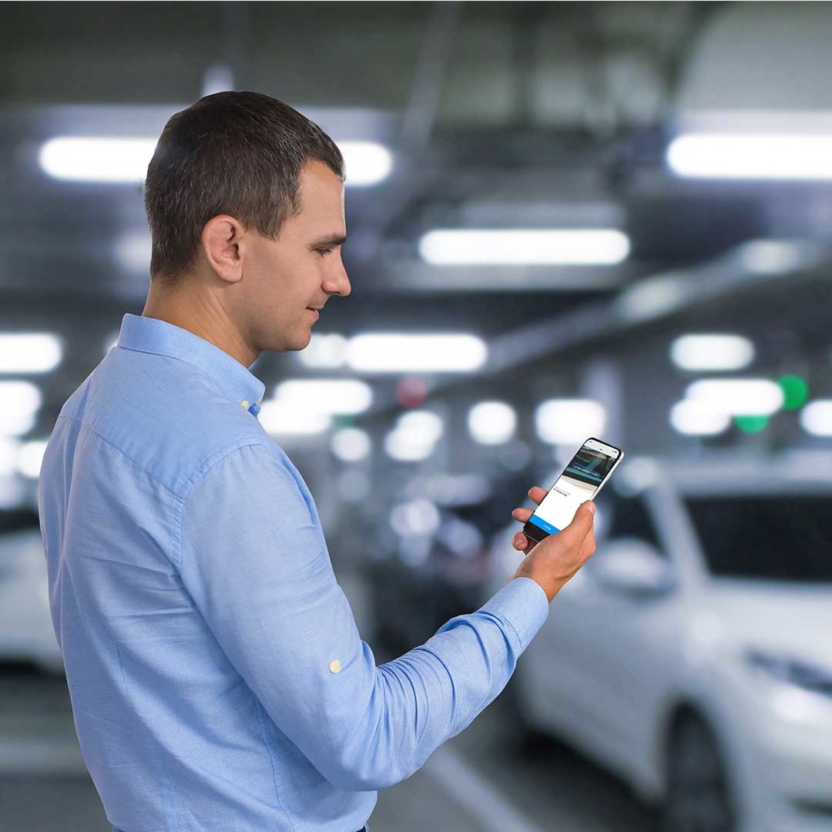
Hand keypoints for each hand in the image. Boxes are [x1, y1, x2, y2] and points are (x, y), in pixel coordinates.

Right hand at [506, 487, 596, 602]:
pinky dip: (522, 537)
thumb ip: (581, 521)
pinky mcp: (538, 555)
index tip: (560, 488)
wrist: (526, 590)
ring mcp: (553, 550)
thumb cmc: (549, 567)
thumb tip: (590, 505)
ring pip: (541, 525)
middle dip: (543, 506)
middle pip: (558, 516)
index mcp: (582, 542)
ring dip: (528, 520)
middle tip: (533, 494)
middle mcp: (569, 545)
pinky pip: (530, 538)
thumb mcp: (568, 540)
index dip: (569, 499)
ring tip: (518, 515)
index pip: (580, 513)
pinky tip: (519, 543)